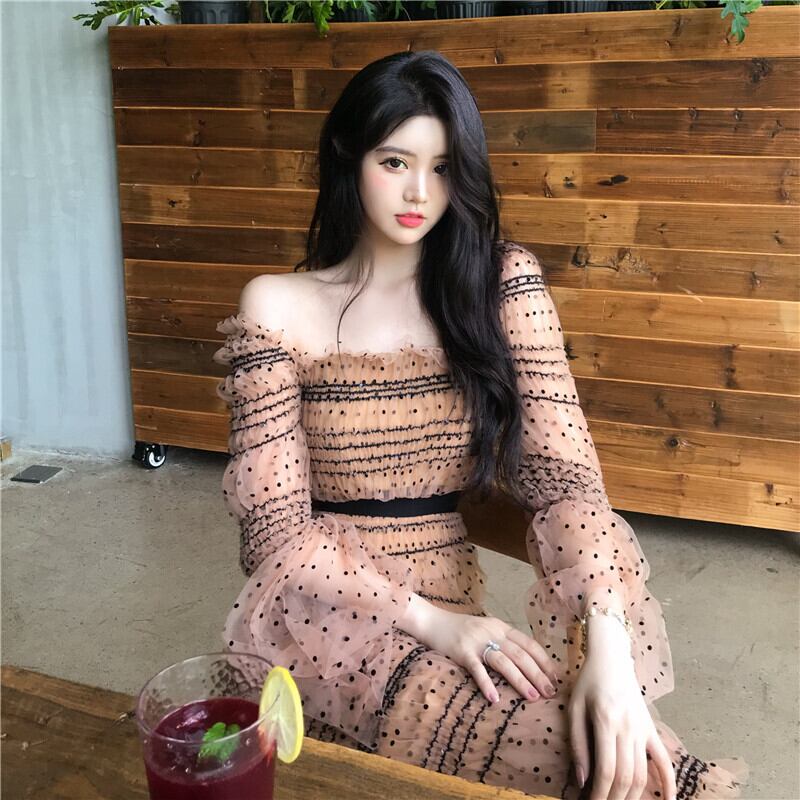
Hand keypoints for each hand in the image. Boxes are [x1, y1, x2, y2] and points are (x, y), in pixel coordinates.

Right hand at [418, 607, 558, 704]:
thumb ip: (503, 642)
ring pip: (504, 661)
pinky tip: (495, 698)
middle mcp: (492, 632)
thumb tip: (527, 663)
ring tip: (533, 697)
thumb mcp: (486, 630)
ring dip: (520, 680)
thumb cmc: (460, 629)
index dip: (544, 661)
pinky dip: (487, 683)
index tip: (556, 678)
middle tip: (550, 692)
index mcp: (501, 627)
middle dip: (538, 674)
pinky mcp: (461, 651)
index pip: (529, 643)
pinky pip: (477, 669)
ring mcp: (476, 641)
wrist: (432, 620)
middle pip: (521, 654)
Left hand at [569, 643, 676, 799]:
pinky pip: (664, 760)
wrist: (611, 659)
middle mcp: (628, 728)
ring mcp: (643, 729)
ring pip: (644, 773)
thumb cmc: (588, 682)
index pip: (606, 769)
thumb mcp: (574, 708)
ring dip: (634, 796)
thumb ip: (577, 744)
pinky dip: (669, 783)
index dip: (600, 793)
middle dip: (615, 798)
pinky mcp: (652, 729)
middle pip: (626, 776)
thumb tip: (582, 780)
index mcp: (606, 721)